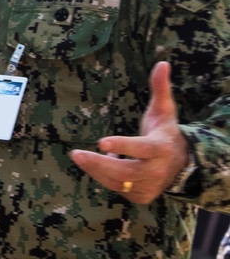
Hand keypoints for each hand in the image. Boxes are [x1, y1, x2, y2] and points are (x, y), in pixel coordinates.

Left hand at [70, 61, 188, 203]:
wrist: (181, 164)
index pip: (141, 148)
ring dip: (96, 170)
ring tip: (79, 157)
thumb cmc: (165, 132)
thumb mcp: (164, 110)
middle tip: (76, 154)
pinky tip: (96, 165)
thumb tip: (162, 62)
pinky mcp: (140, 196)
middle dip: (99, 164)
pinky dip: (103, 177)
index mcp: (161, 148)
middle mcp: (157, 170)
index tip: (102, 142)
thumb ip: (160, 87)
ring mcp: (149, 186)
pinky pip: (116, 188)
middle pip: (125, 170)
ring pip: (118, 181)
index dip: (122, 144)